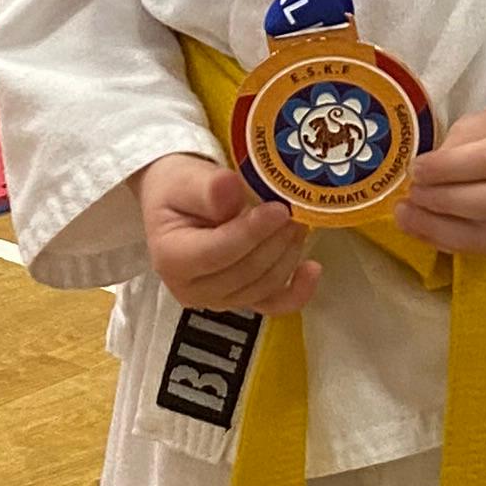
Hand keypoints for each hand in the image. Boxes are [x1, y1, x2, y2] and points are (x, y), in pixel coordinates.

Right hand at [140, 154, 316, 313]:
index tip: (278, 210)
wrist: (176, 204)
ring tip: (299, 224)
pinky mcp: (238, 301)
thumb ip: (207, 187)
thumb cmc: (178, 189)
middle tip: (294, 211)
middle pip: (244, 273)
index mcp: (171, 259)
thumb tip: (229, 189)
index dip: (251, 233)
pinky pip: (271, 305)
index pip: (219, 252)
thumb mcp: (185, 179)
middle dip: (274, 242)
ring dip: (286, 257)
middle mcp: (191, 290)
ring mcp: (216, 300)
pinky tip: (313, 269)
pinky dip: (297, 292)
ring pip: (262, 287)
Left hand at [396, 107, 485, 256]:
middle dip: (443, 201)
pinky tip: (423, 231)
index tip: (415, 170)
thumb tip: (429, 169)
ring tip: (406, 216)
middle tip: (410, 194)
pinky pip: (483, 250)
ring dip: (439, 229)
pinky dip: (448, 243)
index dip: (448, 168)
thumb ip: (461, 139)